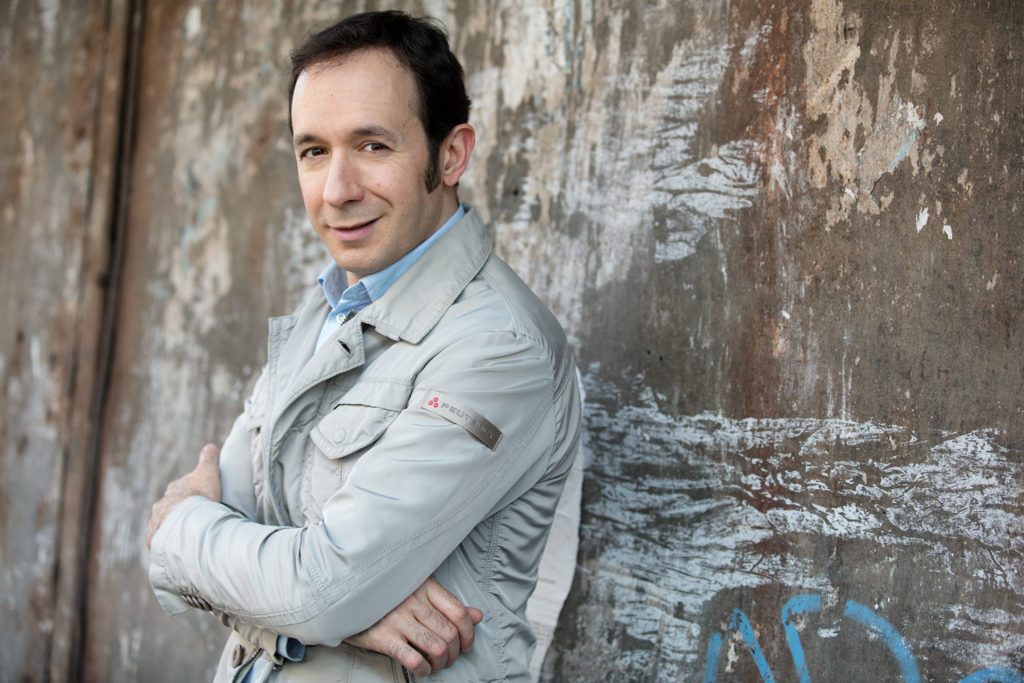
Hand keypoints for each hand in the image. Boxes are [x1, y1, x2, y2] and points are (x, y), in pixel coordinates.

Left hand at [147, 444, 221, 547]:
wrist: (188, 522)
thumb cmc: (199, 496)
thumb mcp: (207, 472)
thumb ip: (208, 459)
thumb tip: (210, 446)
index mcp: (174, 489)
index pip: (181, 488)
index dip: (191, 491)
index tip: (201, 497)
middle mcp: (162, 505)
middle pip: (170, 506)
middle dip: (179, 510)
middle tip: (195, 516)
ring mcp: (157, 522)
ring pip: (164, 523)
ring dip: (173, 526)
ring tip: (186, 533)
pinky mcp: (156, 539)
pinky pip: (160, 541)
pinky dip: (167, 542)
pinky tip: (175, 547)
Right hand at [344, 577, 482, 675]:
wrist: (347, 599)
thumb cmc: (387, 597)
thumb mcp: (418, 591)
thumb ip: (448, 604)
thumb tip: (478, 616)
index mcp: (425, 586)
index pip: (458, 612)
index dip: (469, 633)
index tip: (466, 645)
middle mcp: (414, 601)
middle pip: (450, 633)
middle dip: (455, 652)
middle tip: (450, 659)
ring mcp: (398, 619)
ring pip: (436, 647)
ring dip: (442, 663)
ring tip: (437, 665)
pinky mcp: (384, 637)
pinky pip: (414, 660)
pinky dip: (424, 670)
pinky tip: (422, 669)